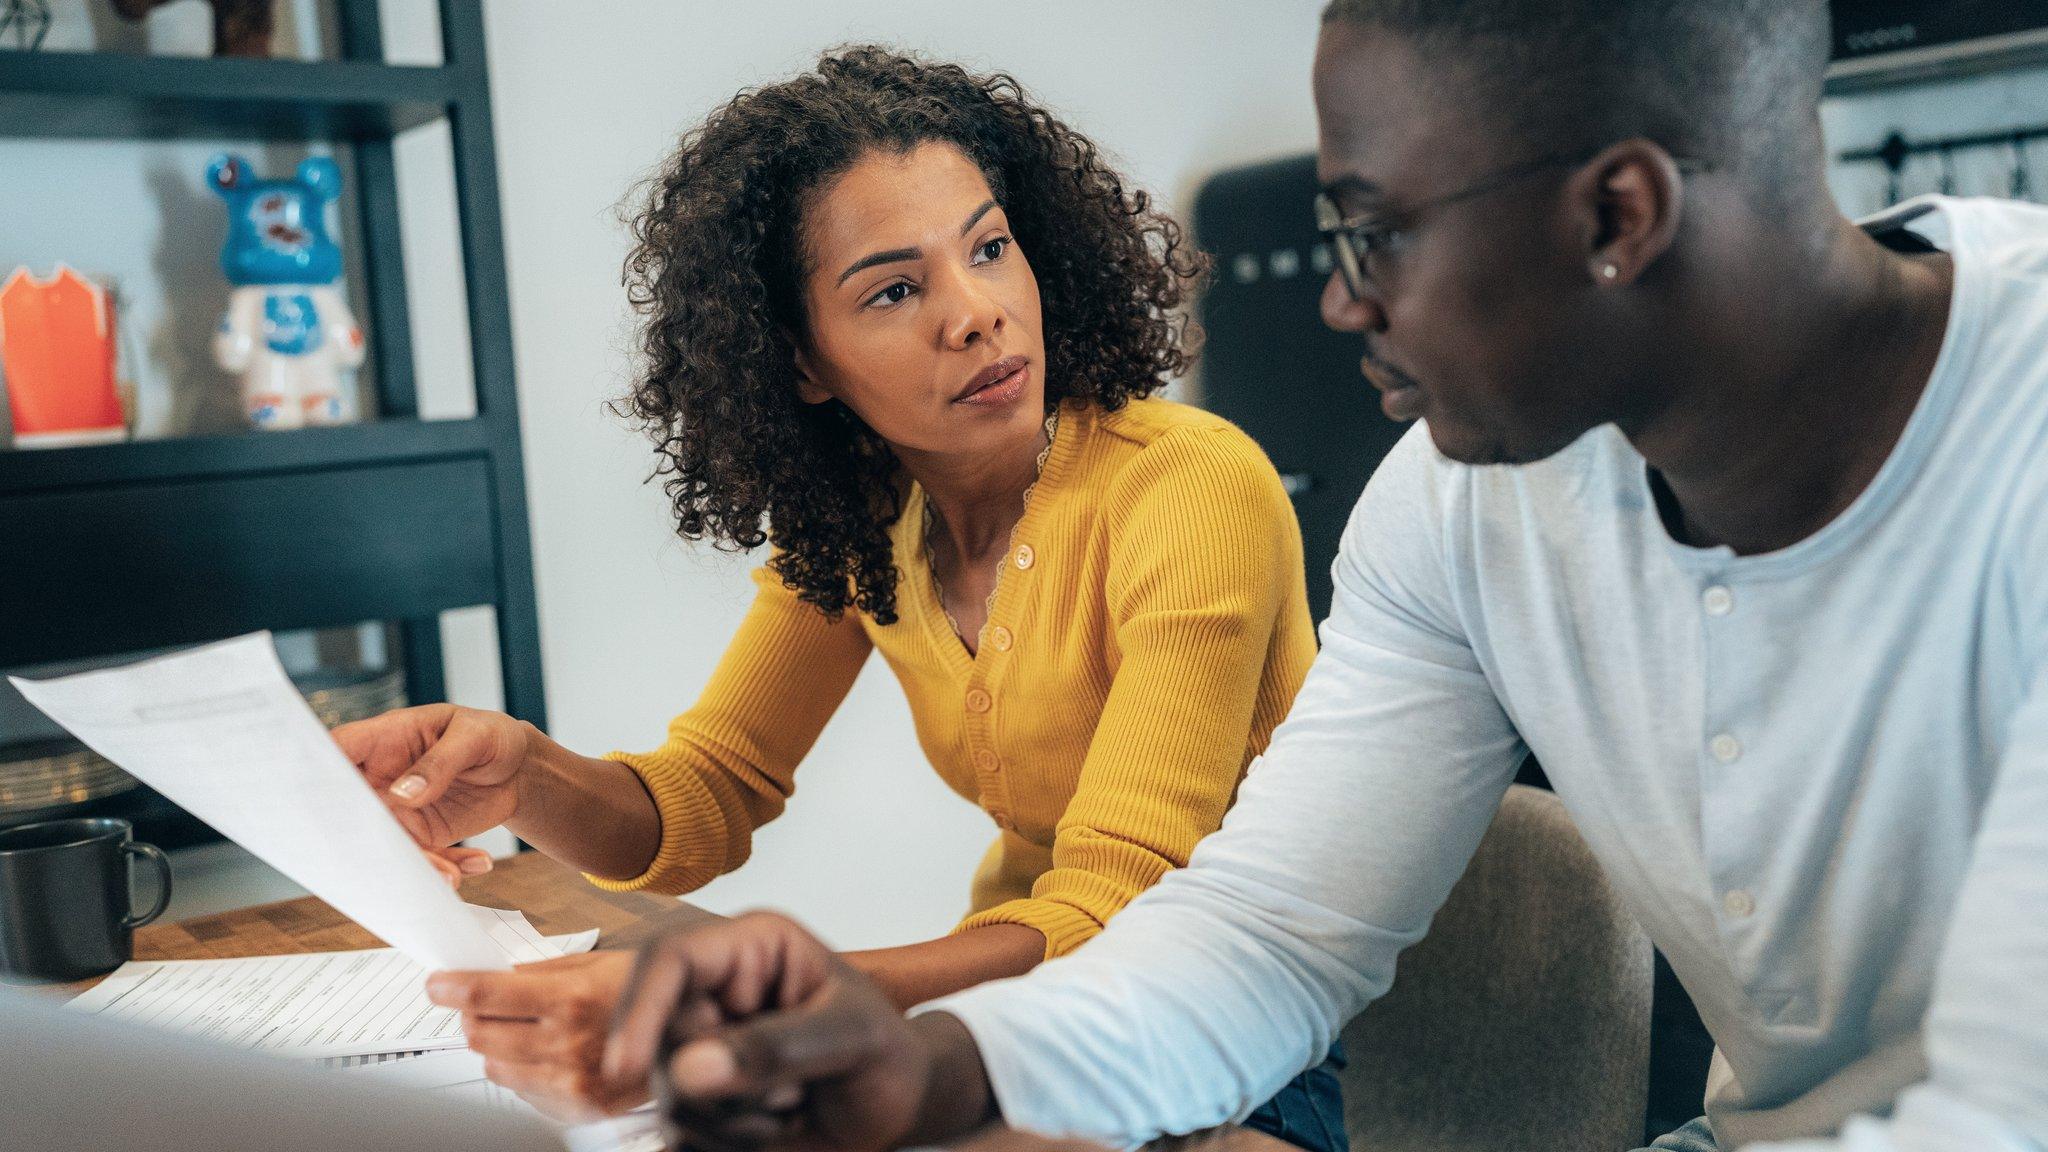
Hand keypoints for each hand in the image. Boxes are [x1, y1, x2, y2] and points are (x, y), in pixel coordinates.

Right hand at [331, 704, 531, 883]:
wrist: (518, 768)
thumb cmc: (490, 736)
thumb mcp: (474, 736)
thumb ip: (440, 761)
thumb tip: (403, 793)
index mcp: (384, 740)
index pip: (337, 751)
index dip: (320, 773)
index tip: (325, 800)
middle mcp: (380, 778)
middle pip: (350, 809)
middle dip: (363, 840)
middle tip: (393, 861)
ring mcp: (396, 811)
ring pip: (385, 846)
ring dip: (416, 866)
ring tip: (451, 876)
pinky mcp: (419, 836)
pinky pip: (421, 860)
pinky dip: (446, 869)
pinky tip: (477, 864)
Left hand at [425, 950, 644, 1119]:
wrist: (698, 1035)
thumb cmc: (656, 992)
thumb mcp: (602, 963)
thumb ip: (545, 971)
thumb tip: (498, 973)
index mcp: (572, 999)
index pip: (487, 996)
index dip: (452, 988)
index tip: (438, 985)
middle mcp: (567, 1044)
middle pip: (481, 1034)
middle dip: (474, 1015)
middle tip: (485, 1004)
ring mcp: (571, 1081)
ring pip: (494, 1067)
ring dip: (497, 1046)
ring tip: (524, 1030)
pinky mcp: (577, 1107)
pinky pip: (523, 1091)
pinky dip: (524, 1072)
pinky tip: (550, 1054)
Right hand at [605, 912, 983, 1151]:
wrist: (895, 1108)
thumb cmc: (886, 1053)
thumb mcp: (855, 1040)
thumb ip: (779, 1048)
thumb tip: (688, 1069)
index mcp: (752, 948)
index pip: (670, 959)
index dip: (640, 1008)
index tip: (626, 1069)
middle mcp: (716, 992)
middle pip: (659, 1039)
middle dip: (721, 1087)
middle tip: (790, 1098)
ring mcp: (702, 1047)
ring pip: (671, 1097)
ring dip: (732, 1123)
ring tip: (792, 1109)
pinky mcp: (700, 1097)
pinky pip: (683, 1134)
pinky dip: (726, 1146)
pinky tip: (772, 1132)